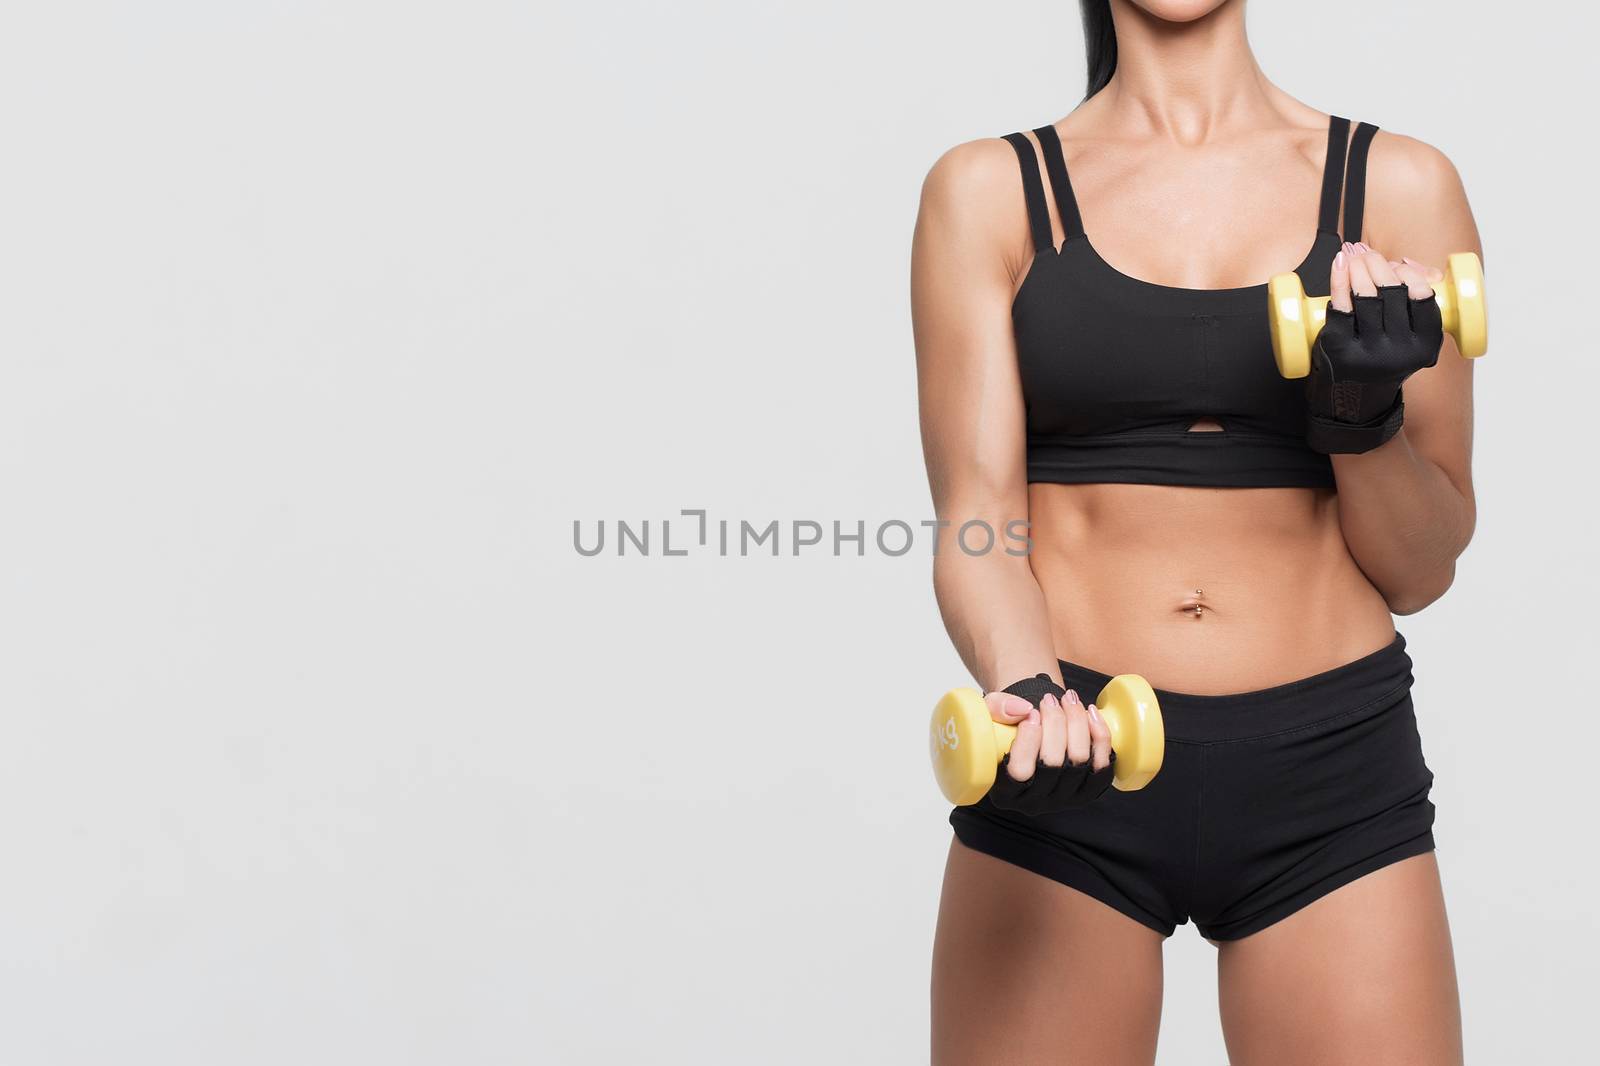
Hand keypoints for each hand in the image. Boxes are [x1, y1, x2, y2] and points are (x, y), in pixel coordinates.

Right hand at [982, 675, 1113, 814]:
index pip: (1019, 772)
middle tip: (1049, 699)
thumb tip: (1023, 709)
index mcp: (1005, 793)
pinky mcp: (1090, 790)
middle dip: (1055, 723)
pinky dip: (1100, 734)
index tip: (1031, 714)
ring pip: (1080, 761)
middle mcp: (1036, 802)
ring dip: (1077, 722)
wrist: (1033, 736)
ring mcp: (1065, 798)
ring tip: (1068, 699)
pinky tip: (1090, 713)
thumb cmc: (1007, 729)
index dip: (1028, 740)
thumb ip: (996, 708)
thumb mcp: (988, 715)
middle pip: (1053, 764)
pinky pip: (1103, 764)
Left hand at [1305, 241, 1444, 453]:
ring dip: (1359, 267)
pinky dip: (1339, 281)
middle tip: (1367, 252)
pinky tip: (1339, 265)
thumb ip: (1416, 303)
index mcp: (1425, 347)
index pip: (1424, 299)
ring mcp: (1368, 353)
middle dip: (1379, 263)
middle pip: (1392, 292)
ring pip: (1366, 297)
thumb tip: (1407, 263)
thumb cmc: (1384, 357)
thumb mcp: (1410, 338)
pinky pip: (1340, 308)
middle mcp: (1399, 353)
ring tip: (1353, 255)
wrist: (1353, 402)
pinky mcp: (1339, 351)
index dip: (1410, 274)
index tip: (1397, 264)